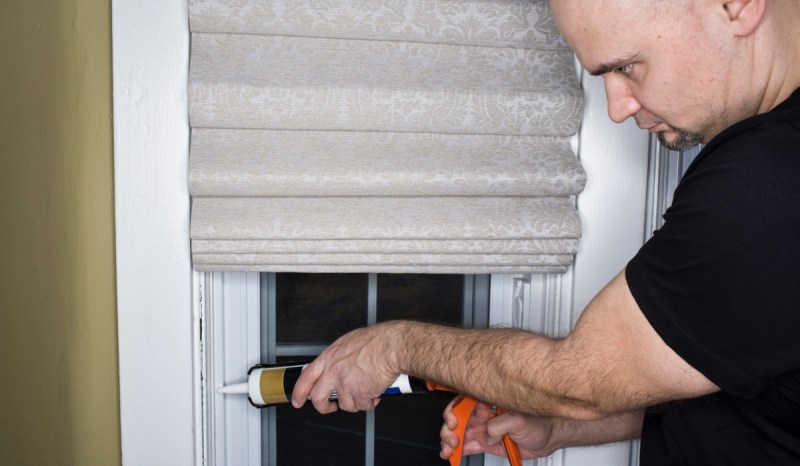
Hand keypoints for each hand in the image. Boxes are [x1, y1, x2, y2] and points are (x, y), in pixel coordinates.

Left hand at [290, 322, 402, 413]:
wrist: (391, 347)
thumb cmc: (376, 341)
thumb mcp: (348, 342)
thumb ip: (338, 357)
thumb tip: (337, 364)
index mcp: (329, 358)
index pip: (306, 378)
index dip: (299, 392)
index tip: (297, 400)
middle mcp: (334, 373)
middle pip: (318, 398)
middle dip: (324, 407)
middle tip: (330, 406)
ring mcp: (346, 385)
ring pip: (346, 405)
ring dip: (357, 400)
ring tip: (366, 388)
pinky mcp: (360, 395)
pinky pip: (363, 406)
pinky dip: (370, 401)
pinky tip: (375, 390)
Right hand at [440, 399, 557, 460]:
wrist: (548, 438)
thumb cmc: (538, 421)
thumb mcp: (519, 419)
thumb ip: (499, 424)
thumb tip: (487, 433)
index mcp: (489, 403)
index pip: (464, 403)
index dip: (454, 411)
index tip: (453, 422)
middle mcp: (484, 415)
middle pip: (457, 419)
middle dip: (449, 429)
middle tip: (452, 440)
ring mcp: (484, 430)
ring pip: (460, 433)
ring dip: (450, 441)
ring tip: (449, 450)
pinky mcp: (487, 443)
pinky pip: (468, 446)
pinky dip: (458, 451)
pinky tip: (451, 454)